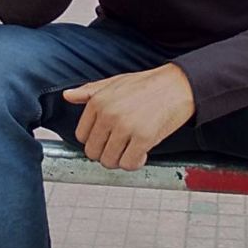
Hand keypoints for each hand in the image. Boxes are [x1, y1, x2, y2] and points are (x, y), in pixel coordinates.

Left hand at [63, 64, 195, 170]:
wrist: (179, 84)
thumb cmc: (149, 84)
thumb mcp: (115, 82)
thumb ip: (90, 91)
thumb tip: (67, 96)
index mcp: (98, 101)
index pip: (82, 136)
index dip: (96, 140)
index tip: (108, 138)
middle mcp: (108, 114)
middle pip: (94, 152)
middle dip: (107, 152)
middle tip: (122, 145)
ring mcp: (125, 127)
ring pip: (109, 161)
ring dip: (121, 159)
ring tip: (132, 148)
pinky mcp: (144, 138)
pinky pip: (129, 164)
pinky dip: (136, 163)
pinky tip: (143, 152)